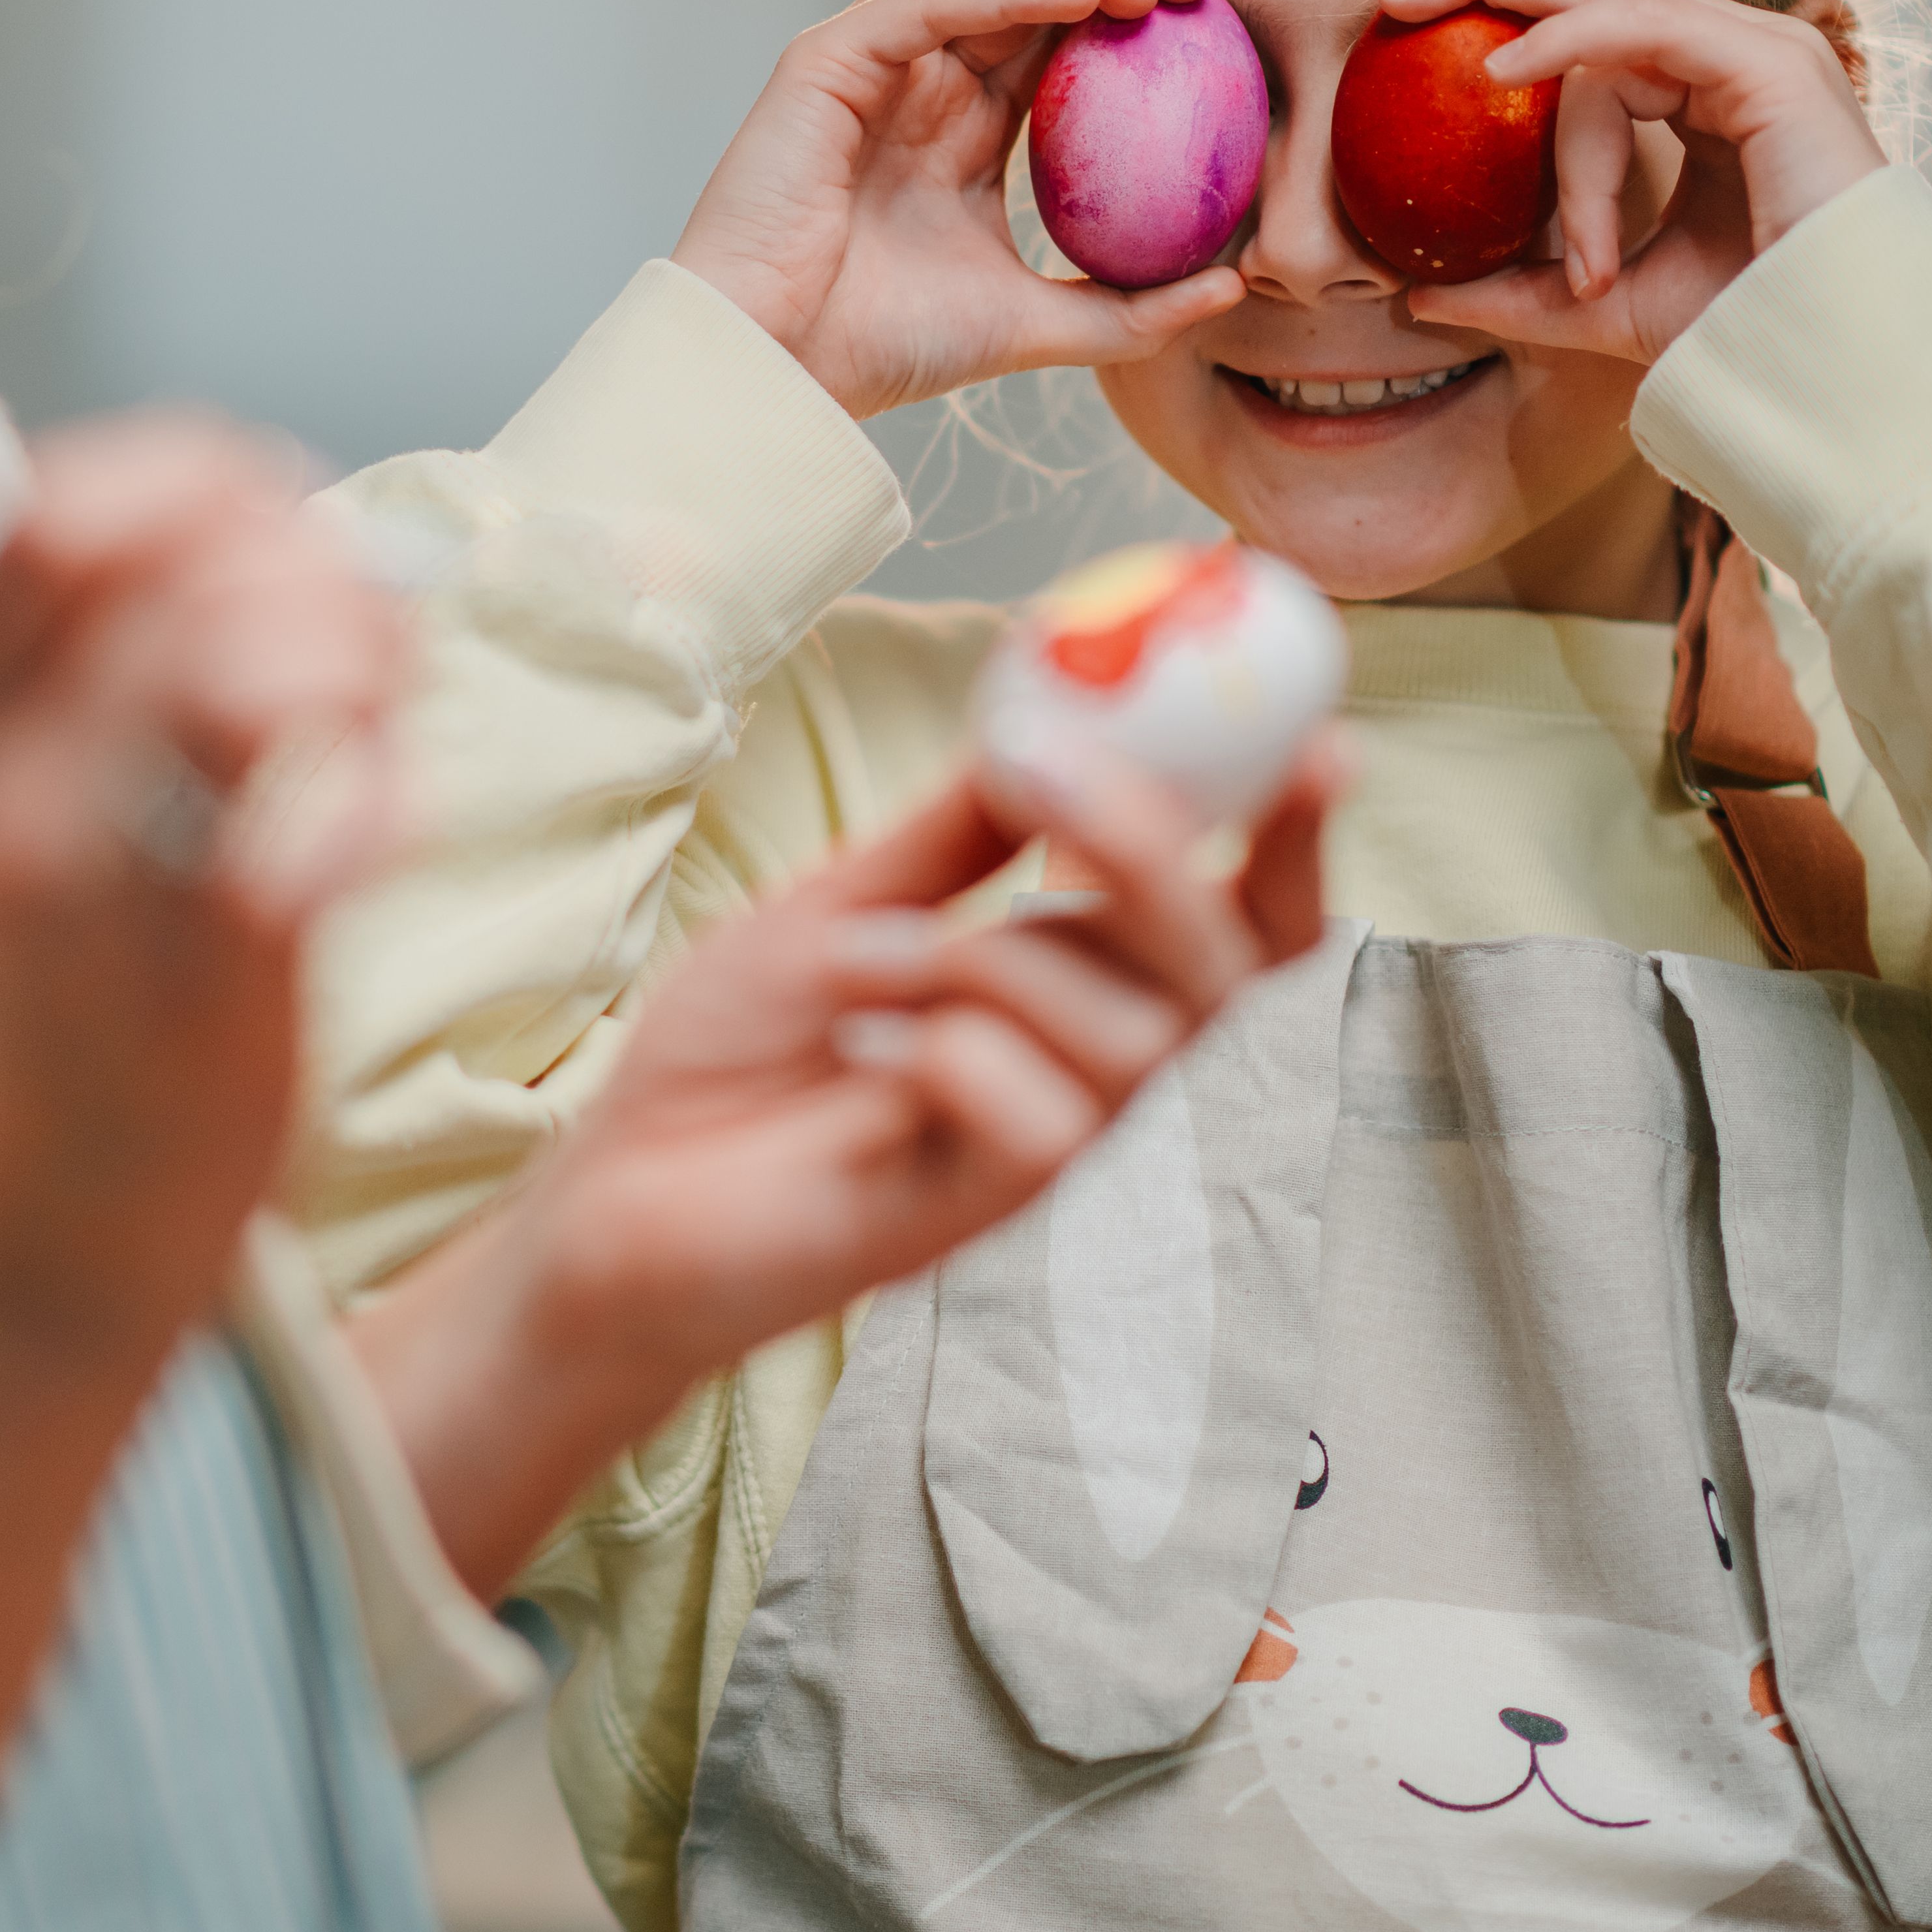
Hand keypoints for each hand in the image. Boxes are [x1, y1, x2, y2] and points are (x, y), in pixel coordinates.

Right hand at [0, 417, 404, 1365]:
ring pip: (238, 666)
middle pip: (170, 555)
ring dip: (351, 671)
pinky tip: (373, 844)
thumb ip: (123, 683)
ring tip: (373, 742)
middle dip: (311, 570)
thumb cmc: (79, 1025)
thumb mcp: (46, 819)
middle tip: (369, 661)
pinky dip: (371, 806)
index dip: (199, 483)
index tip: (282, 542)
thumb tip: (279, 544)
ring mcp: (89, 879)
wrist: (35, 1255)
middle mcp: (1, 778)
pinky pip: (304, 831)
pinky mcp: (192, 978)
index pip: (56, 503)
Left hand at [355, 733, 1339, 1588]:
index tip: (1320, 745)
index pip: (1237, 925)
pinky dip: (953, 1055)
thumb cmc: (733, 1058)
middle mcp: (1080, 1073)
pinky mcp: (979, 1215)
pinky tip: (865, 1060)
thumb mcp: (844, 903)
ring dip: (991, 962)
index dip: (1294, 845)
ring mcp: (1038, 1149)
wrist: (612, 1190)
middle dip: (1158, 861)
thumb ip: (955, 833)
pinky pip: (1046, 1124)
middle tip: (1056, 788)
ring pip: (1135, 1041)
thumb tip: (1048, 717)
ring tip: (868, 970)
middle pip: (1222, 974)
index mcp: (1067, 992)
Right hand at [670, 0, 1250, 417]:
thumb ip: (1129, 309)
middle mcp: (918, 73)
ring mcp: (869, 57)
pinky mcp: (826, 60)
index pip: (1057, 22)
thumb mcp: (1035, 325)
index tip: (1216, 15)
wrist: (778, 372)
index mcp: (961, 119)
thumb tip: (1234, 286)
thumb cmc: (881, 349)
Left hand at [1373, 0, 1887, 365]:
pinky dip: (1566, 43)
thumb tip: (1420, 297)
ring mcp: (1758, 54)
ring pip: (1610, 8)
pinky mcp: (1767, 68)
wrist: (1828, 366)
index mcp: (1706, 97)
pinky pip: (1644, 30)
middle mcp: (1733, 61)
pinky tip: (1498, 72)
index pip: (1596, 32)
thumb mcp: (1603, 306)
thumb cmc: (1741, 334)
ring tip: (1414, 8)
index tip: (1420, 27)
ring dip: (1510, 14)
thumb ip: (1517, 292)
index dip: (1510, 16)